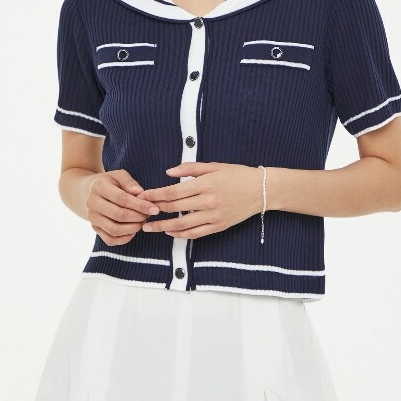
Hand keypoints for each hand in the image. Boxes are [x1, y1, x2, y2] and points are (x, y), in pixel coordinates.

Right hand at [86, 169, 159, 245]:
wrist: (91, 191)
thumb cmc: (111, 183)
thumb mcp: (119, 176)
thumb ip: (130, 182)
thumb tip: (140, 193)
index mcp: (99, 187)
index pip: (122, 199)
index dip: (140, 205)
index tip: (154, 209)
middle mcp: (92, 203)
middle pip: (118, 215)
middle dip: (138, 217)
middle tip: (148, 216)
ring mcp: (92, 218)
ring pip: (114, 230)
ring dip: (132, 229)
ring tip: (142, 223)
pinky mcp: (95, 228)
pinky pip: (110, 240)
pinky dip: (124, 239)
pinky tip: (133, 231)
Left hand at [136, 162, 262, 238]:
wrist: (261, 190)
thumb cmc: (237, 174)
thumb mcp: (214, 166)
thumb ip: (190, 168)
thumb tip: (168, 172)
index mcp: (205, 184)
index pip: (174, 192)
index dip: (155, 195)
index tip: (142, 196)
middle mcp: (208, 201)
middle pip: (175, 208)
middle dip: (155, 210)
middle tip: (140, 211)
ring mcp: (214, 215)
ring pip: (183, 224)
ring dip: (163, 226)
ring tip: (149, 227)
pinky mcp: (219, 226)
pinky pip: (196, 233)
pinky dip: (181, 234)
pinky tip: (170, 232)